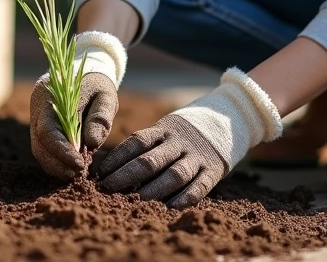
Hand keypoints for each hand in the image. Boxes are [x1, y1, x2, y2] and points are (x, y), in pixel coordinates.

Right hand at [29, 31, 126, 179]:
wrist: (87, 70)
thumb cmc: (98, 84)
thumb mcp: (106, 96)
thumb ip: (101, 117)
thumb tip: (91, 143)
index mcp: (49, 95)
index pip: (47, 131)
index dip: (62, 152)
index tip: (80, 166)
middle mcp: (37, 106)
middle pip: (39, 145)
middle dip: (58, 164)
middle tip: (78, 175)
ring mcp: (36, 115)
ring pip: (39, 149)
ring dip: (56, 165)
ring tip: (76, 173)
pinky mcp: (40, 124)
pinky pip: (43, 146)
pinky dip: (56, 159)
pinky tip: (71, 165)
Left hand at [96, 67, 281, 207]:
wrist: (227, 120)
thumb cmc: (183, 134)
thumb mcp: (164, 131)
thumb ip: (144, 146)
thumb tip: (107, 166)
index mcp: (163, 130)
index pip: (136, 142)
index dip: (118, 157)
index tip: (100, 172)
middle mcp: (178, 142)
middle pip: (150, 159)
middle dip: (127, 175)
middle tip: (108, 188)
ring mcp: (196, 156)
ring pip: (174, 174)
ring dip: (154, 189)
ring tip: (136, 199)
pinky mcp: (213, 170)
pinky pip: (199, 186)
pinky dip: (185, 197)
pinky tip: (171, 207)